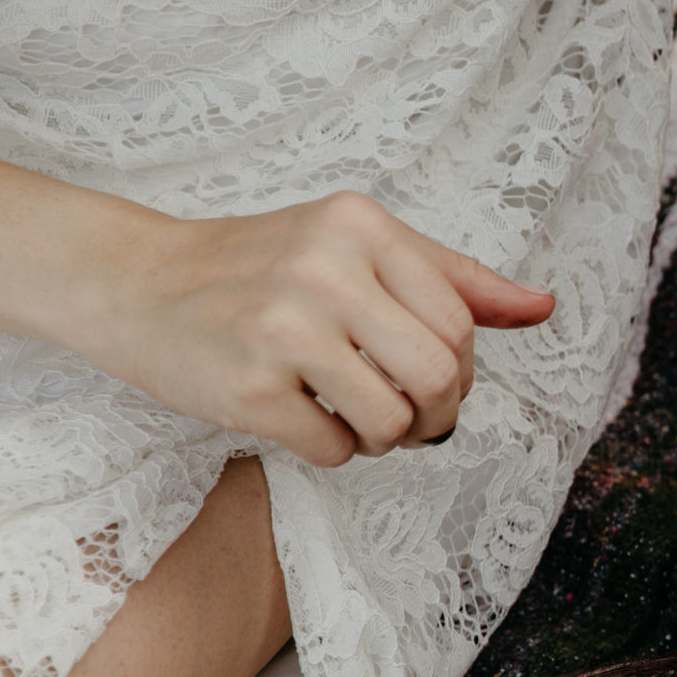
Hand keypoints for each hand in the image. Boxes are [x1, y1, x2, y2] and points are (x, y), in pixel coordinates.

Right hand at [83, 193, 554, 466]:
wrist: (133, 283)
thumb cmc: (255, 271)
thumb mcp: (354, 249)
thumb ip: (450, 277)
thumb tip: (543, 306)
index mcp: (360, 226)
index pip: (461, 323)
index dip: (459, 371)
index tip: (428, 380)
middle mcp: (324, 268)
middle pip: (439, 375)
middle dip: (435, 415)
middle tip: (407, 418)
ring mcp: (283, 328)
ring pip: (392, 421)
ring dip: (381, 438)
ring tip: (348, 416)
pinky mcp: (248, 387)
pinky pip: (334, 450)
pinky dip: (330, 450)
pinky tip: (301, 419)